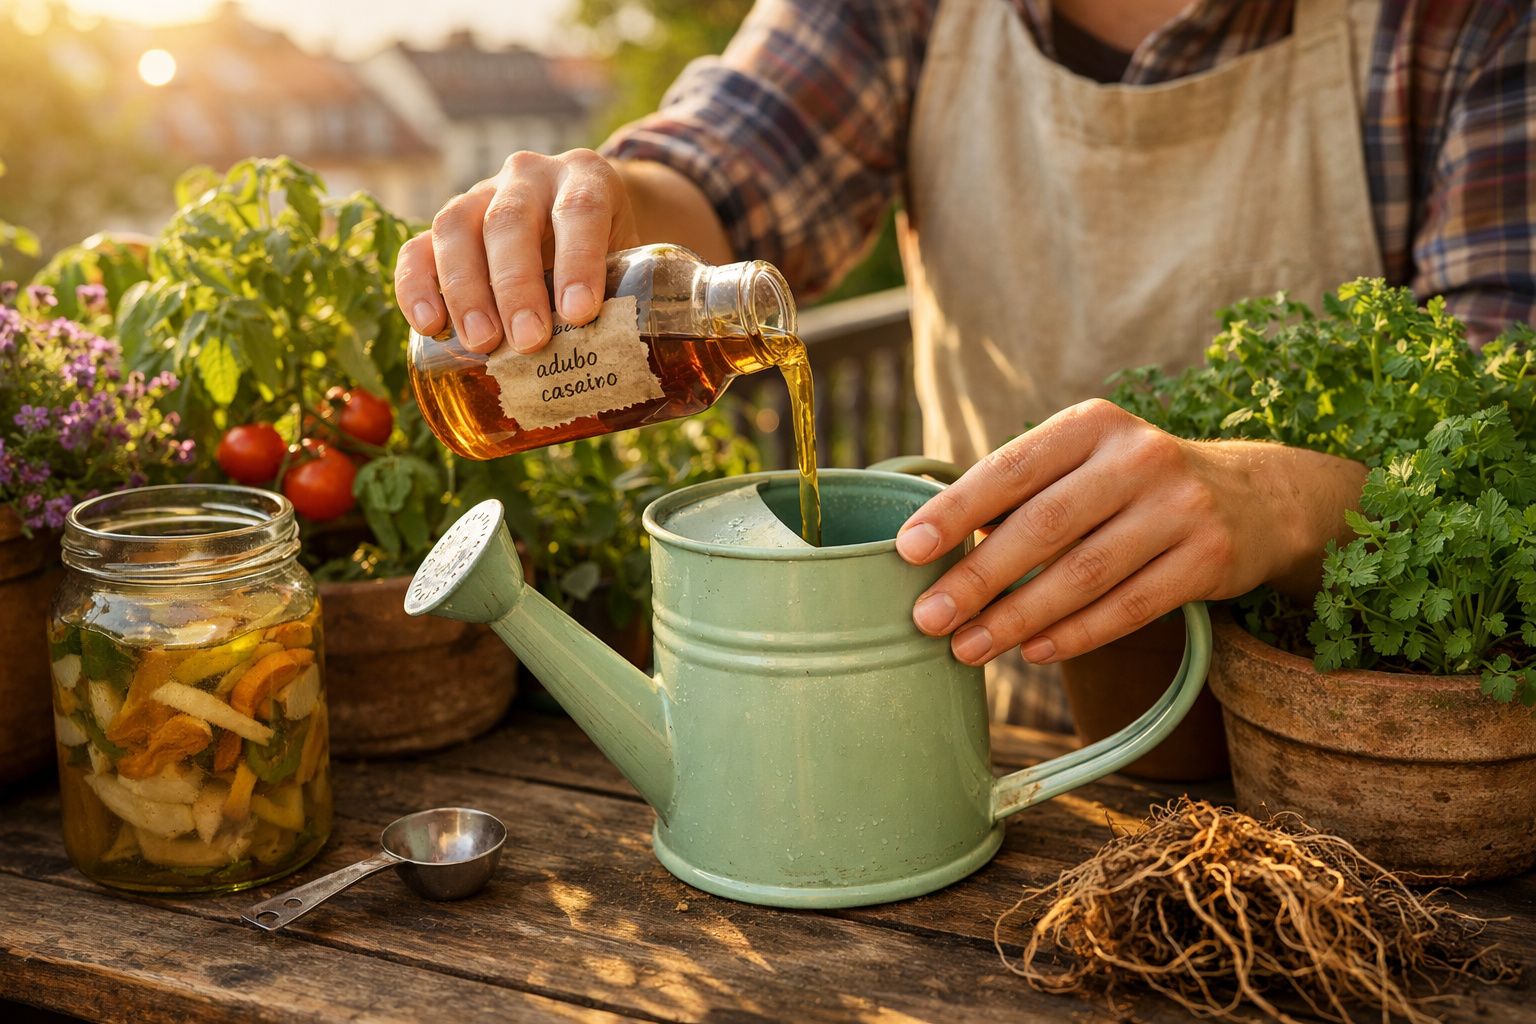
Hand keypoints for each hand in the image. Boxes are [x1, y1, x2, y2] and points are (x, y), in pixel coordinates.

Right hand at [395, 149, 639, 354]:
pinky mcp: (447, 226)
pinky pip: (418, 248)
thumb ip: (628, 299)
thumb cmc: (612, 254)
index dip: (579, 259)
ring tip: (482, 343)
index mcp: (585, 178)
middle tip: (528, 340)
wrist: (583, 221)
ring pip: (456, 228)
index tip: (580, 312)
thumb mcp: (631, 262)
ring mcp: (481, 194)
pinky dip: (416, 286)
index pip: (579, 209)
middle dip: (516, 285)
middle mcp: (529, 177)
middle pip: (509, 221)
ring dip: (465, 290)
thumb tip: (631, 368)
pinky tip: (427, 325)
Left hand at [894, 399, 1365, 665]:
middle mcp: (1139, 457)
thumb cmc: (1134, 485)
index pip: (1011, 467)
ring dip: (1017, 618)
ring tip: (968, 649)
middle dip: (977, 578)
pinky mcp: (1210, 558)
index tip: (908, 550)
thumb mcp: (1085, 462)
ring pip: (1084, 574)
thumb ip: (1022, 492)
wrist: (1256, 498)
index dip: (955, 510)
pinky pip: (1130, 606)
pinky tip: (1034, 652)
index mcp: (1092, 423)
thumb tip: (936, 545)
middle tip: (927, 618)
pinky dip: (1077, 634)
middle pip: (1043, 527)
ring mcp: (1181, 507)